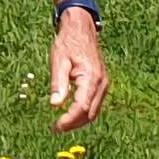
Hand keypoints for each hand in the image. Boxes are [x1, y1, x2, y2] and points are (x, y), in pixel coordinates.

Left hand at [48, 10, 109, 131]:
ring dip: (78, 121)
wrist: (81, 29)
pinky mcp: (101, 84)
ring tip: (61, 124)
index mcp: (91, 77)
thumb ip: (58, 83)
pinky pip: (94, 105)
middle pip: (90, 114)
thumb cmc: (68, 43)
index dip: (68, 120)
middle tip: (55, 129)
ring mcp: (103, 85)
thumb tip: (55, 105)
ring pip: (93, 112)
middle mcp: (101, 83)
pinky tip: (70, 114)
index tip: (55, 127)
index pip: (81, 107)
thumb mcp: (58, 60)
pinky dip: (83, 113)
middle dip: (73, 124)